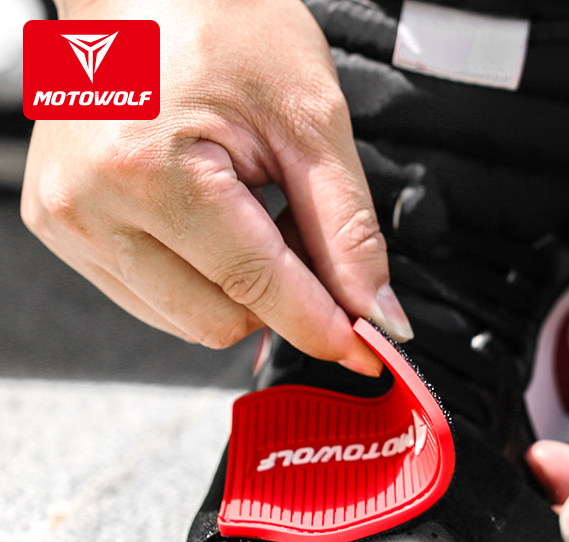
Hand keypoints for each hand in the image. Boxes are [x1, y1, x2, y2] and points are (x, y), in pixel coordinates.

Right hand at [21, 0, 411, 374]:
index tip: (365, 352)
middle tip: (302, 242)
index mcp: (149, 170)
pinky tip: (212, 226)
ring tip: (250, 217)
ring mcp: (67, 222)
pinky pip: (154, 299)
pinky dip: (203, 280)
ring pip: (186, 320)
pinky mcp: (63, 229)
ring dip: (240, 292)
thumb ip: (347, 230)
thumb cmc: (223, 21)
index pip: (256, 286)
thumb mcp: (309, 119)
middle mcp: (89, 207)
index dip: (321, 326)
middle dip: (279, 301)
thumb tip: (377, 315)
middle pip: (218, 321)